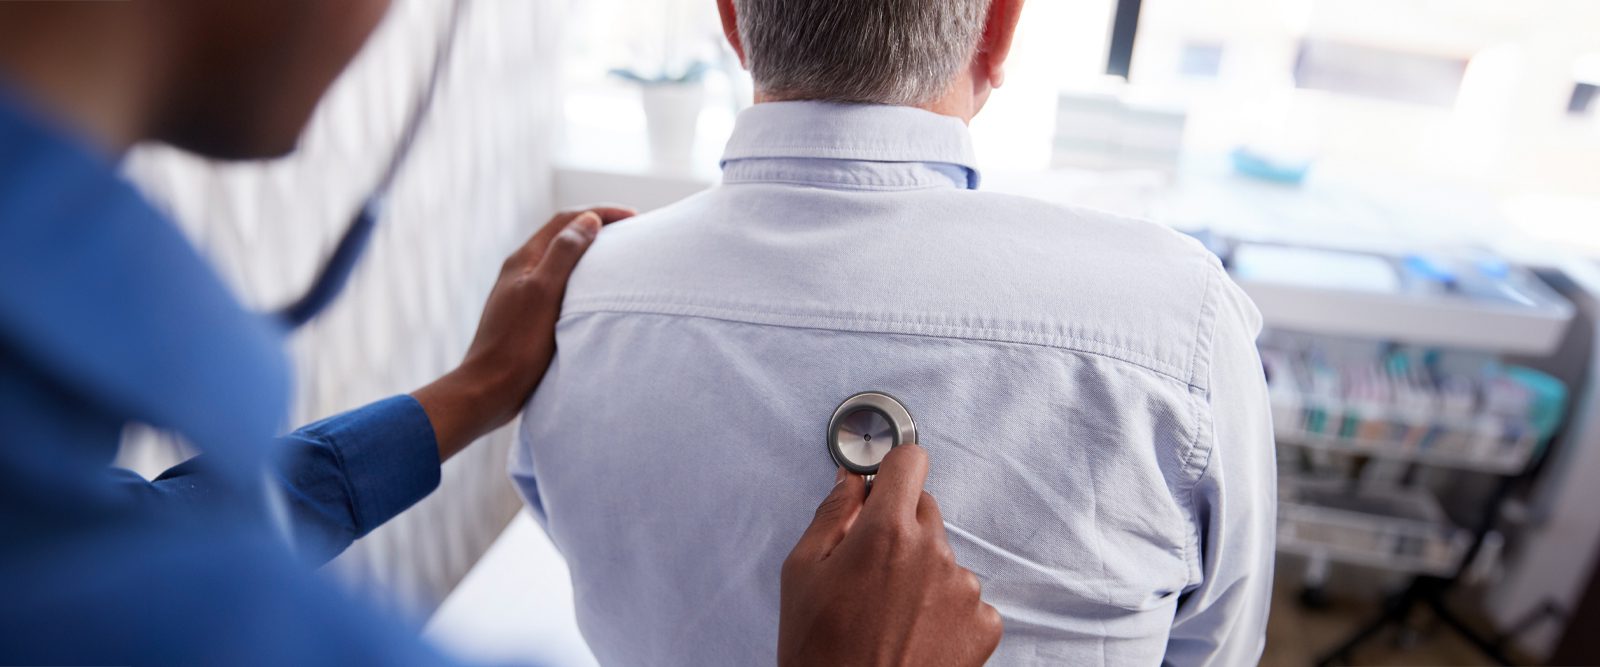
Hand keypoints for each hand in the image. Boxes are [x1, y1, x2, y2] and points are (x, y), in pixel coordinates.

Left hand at [413, 206, 634, 460]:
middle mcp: (521, 272)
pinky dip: (582, 281)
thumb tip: (589, 220)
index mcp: (523, 260)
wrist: (488, 390)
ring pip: (561, 262)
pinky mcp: (528, 318)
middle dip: (597, 228)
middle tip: (631, 233)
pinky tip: (594, 297)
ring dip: (590, 254)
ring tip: (619, 260)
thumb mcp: (544, 293)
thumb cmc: (516, 345)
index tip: (634, 217)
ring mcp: (523, 295)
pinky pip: (560, 286)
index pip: (565, 221)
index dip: (600, 213)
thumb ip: (564, 253)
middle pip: (563, 237)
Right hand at [778, 445, 1002, 666]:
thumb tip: (850, 480)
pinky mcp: (983, 624)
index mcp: (886, 532)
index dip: (893, 468)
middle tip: (868, 571)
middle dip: (898, 529)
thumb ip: (832, 515)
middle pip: (924, 510)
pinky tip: (914, 634)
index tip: (884, 481)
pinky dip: (944, 610)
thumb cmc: (820, 653)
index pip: (910, 461)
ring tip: (888, 614)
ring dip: (922, 573)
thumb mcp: (801, 574)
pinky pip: (965, 597)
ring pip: (944, 557)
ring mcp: (963, 589)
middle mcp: (933, 553)